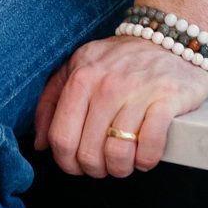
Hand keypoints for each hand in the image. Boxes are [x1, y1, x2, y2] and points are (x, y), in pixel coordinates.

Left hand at [33, 35, 207, 179]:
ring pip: (118, 155)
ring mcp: (136, 91)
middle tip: (105, 164)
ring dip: (121, 168)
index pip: (61, 138)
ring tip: (125, 161)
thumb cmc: (118, 61)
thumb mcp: (78, 68)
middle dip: (96, 169)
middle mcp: (106, 84)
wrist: (167, 38)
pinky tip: (145, 156)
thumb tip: (41, 143)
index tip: (78, 165)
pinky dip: (146, 161)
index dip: (67, 163)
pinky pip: (149, 148)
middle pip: (89, 153)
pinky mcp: (166, 99)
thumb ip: (52, 101)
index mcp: (80, 77)